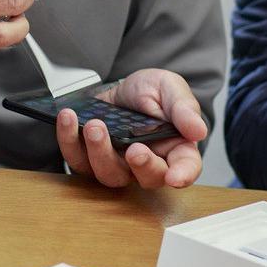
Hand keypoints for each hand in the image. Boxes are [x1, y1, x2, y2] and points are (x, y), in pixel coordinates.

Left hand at [55, 69, 206, 188]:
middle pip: (147, 178)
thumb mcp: (170, 88)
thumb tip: (198, 130)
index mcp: (175, 149)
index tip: (175, 177)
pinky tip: (69, 118)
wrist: (121, 88)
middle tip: (134, 149)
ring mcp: (117, 164)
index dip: (182, 176)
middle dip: (141, 166)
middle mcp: (147, 163)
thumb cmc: (150, 92)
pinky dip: (69, 139)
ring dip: (100, 152)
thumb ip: (183, 108)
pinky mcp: (89, 159)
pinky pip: (77, 159)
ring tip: (95, 125)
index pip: (185, 169)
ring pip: (109, 174)